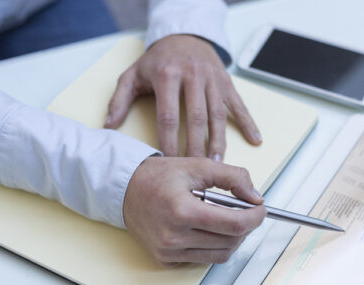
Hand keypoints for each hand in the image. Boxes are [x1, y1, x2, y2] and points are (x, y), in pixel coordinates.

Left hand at [104, 35, 261, 160]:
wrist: (184, 35)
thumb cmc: (158, 60)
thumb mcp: (133, 74)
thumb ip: (119, 100)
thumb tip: (108, 126)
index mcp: (167, 75)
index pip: (168, 116)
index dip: (169, 142)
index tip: (169, 163)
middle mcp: (192, 76)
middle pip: (196, 118)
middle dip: (196, 147)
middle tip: (196, 171)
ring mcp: (212, 79)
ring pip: (218, 114)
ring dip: (219, 141)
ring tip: (218, 164)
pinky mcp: (226, 81)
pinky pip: (239, 104)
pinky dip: (248, 122)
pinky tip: (255, 139)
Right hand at [123, 156, 265, 265]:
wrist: (124, 190)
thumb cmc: (157, 177)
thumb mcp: (198, 166)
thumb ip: (233, 177)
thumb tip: (255, 197)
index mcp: (182, 211)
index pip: (234, 224)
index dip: (255, 217)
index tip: (260, 209)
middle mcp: (174, 237)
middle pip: (230, 242)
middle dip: (245, 226)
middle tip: (246, 211)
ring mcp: (168, 252)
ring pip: (219, 255)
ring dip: (231, 238)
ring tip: (226, 220)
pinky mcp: (165, 260)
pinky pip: (202, 259)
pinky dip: (212, 246)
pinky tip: (206, 229)